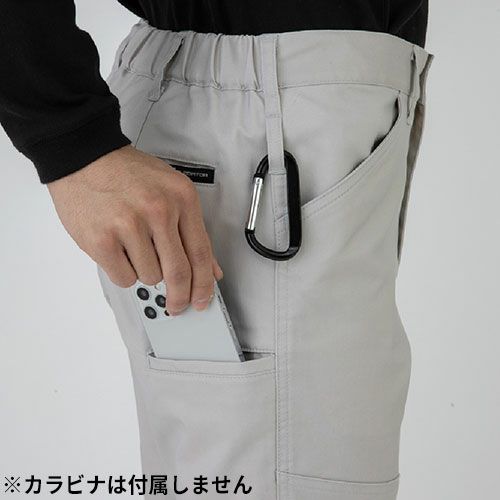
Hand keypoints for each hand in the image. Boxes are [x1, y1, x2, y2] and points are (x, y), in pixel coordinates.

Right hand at [47, 145, 222, 314]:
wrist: (84, 157)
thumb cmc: (128, 174)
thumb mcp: (171, 191)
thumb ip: (192, 231)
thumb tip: (211, 269)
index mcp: (182, 198)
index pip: (201, 252)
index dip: (204, 284)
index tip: (203, 299)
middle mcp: (158, 211)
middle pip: (178, 272)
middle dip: (179, 296)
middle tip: (177, 305)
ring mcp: (129, 225)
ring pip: (150, 277)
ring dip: (144, 271)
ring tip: (133, 246)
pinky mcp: (102, 240)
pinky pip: (124, 278)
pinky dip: (124, 271)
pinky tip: (119, 250)